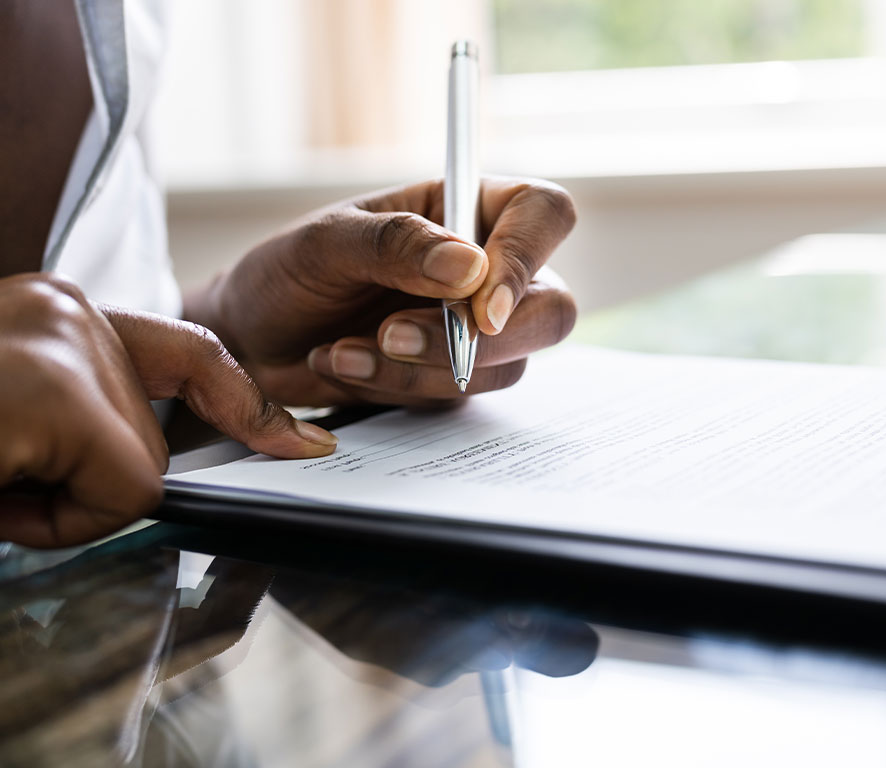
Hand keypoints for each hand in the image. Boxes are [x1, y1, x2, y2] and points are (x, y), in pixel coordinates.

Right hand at [0, 274, 336, 547]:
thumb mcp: (13, 412)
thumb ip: (82, 420)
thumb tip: (144, 477)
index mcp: (60, 314)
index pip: (192, 354)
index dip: (248, 407)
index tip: (304, 444)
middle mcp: (68, 314)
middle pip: (160, 440)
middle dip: (95, 487)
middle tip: (11, 480)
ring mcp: (66, 346)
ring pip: (146, 474)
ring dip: (69, 509)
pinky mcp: (54, 393)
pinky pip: (122, 495)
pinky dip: (55, 523)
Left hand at [189, 177, 576, 406]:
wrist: (250, 340)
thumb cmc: (286, 273)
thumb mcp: (326, 243)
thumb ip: (396, 244)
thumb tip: (470, 268)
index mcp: (467, 208)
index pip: (543, 216)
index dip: (528, 258)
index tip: (480, 307)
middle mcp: (486, 269)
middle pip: (549, 308)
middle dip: (476, 339)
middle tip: (393, 336)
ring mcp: (475, 329)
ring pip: (505, 365)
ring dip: (421, 368)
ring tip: (343, 349)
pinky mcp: (453, 377)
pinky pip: (459, 398)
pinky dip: (400, 389)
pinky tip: (346, 366)